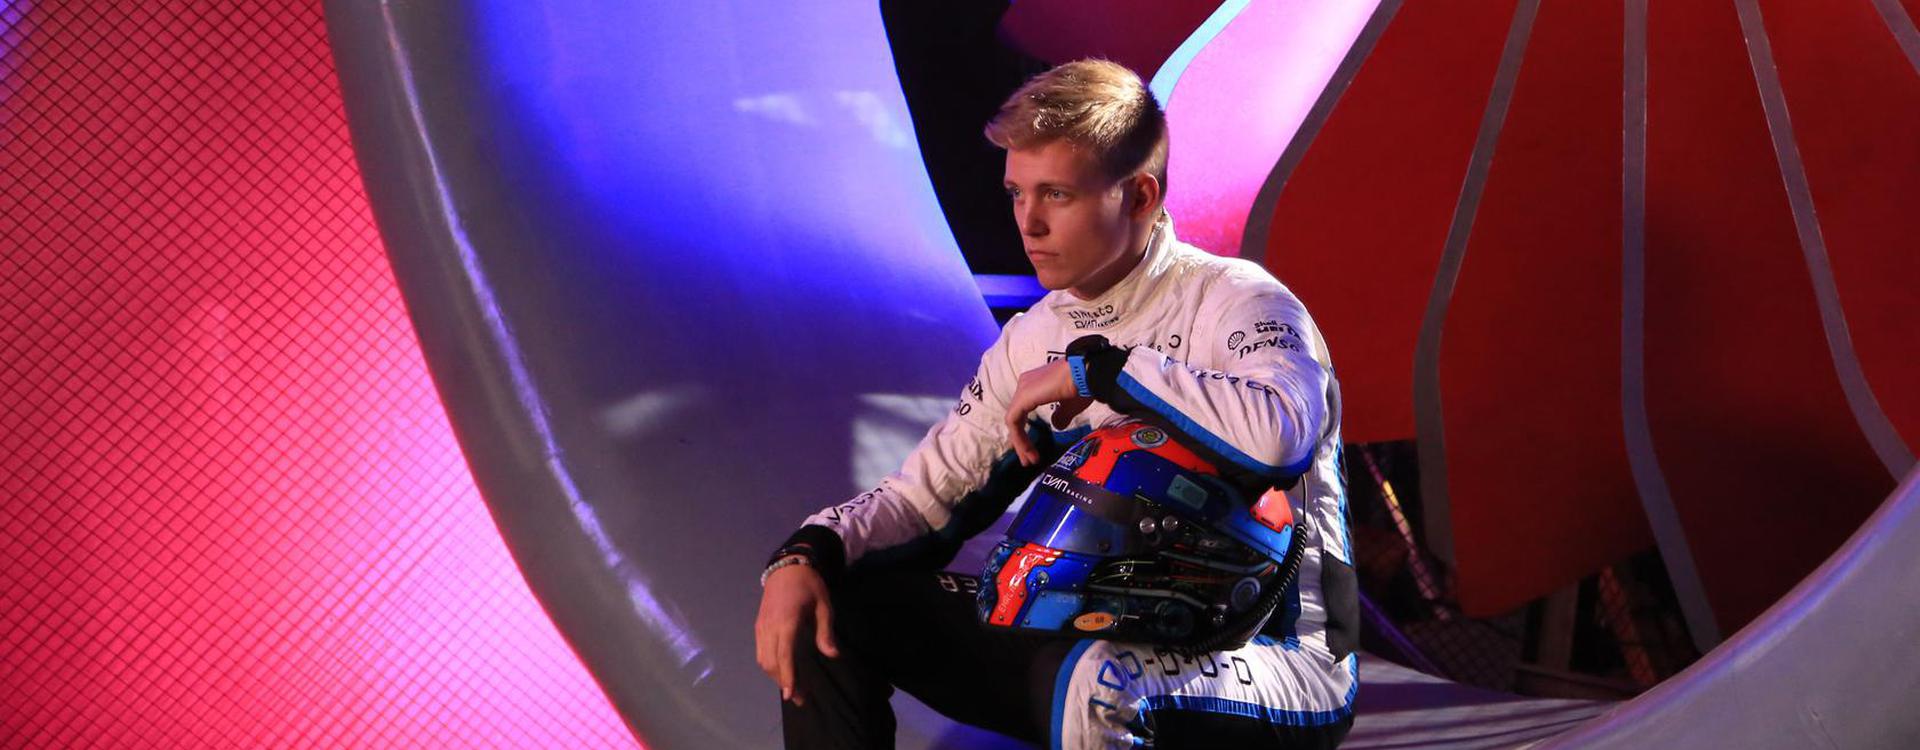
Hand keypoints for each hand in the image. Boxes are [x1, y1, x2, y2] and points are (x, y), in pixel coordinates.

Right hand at [754, 559, 837, 706]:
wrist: (787, 565)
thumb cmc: (809, 585)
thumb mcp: (824, 605)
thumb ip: (826, 631)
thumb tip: (833, 655)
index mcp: (787, 621)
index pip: (784, 655)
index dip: (788, 676)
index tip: (792, 695)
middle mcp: (770, 626)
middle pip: (771, 662)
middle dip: (783, 682)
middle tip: (800, 698)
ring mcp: (761, 627)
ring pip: (763, 659)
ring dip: (775, 676)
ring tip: (792, 688)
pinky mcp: (759, 626)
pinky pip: (760, 652)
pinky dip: (769, 665)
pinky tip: (782, 672)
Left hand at [1004, 359, 1091, 464]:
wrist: (1085, 373)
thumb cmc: (1082, 385)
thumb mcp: (1070, 405)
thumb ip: (1061, 415)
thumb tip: (1057, 425)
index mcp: (1034, 384)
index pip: (1023, 411)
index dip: (1026, 432)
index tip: (1034, 451)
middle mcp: (1025, 384)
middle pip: (1017, 417)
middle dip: (1022, 441)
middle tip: (1028, 460)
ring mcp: (1023, 389)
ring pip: (1014, 420)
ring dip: (1020, 442)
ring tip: (1029, 460)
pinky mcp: (1023, 397)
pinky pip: (1014, 420)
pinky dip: (1019, 437)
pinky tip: (1027, 450)